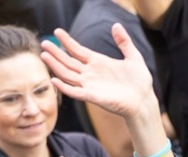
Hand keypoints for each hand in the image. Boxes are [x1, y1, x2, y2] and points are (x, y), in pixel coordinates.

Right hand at [41, 24, 156, 121]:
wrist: (144, 100)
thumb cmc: (140, 82)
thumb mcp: (133, 57)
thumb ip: (124, 42)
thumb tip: (116, 25)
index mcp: (99, 63)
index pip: (78, 50)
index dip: (67, 41)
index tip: (57, 31)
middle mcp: (91, 73)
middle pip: (69, 61)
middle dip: (56, 53)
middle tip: (44, 42)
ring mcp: (90, 85)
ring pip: (68, 74)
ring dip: (56, 66)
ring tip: (44, 55)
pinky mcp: (92, 97)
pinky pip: (75, 92)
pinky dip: (64, 87)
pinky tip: (54, 79)